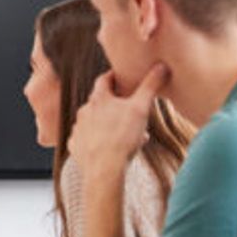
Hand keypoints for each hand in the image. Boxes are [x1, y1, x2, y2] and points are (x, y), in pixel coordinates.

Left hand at [69, 63, 170, 179]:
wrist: (104, 169)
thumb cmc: (122, 137)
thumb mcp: (141, 108)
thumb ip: (151, 86)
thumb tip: (161, 66)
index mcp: (98, 99)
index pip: (104, 79)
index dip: (114, 77)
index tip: (121, 77)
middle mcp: (84, 111)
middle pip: (99, 102)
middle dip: (114, 104)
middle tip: (129, 109)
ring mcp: (78, 129)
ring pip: (94, 122)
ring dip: (107, 124)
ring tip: (124, 133)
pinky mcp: (75, 146)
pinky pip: (87, 139)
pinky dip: (98, 140)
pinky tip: (109, 147)